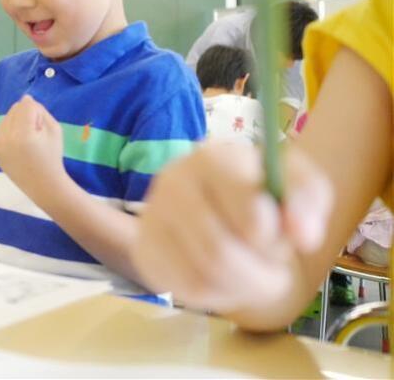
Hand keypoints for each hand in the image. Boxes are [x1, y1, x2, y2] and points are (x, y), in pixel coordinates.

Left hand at [0, 95, 66, 200]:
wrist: (42, 185)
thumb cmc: (52, 157)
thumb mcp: (55, 129)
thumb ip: (40, 110)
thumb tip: (25, 98)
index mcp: (23, 133)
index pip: (27, 105)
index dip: (38, 113)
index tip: (42, 129)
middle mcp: (5, 137)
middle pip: (15, 108)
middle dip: (26, 116)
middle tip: (35, 135)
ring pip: (7, 116)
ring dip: (17, 122)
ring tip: (27, 141)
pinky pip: (1, 127)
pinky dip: (10, 131)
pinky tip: (18, 145)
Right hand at [130, 140, 330, 312]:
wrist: (211, 201)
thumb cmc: (259, 191)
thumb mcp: (295, 184)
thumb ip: (306, 200)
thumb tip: (302, 235)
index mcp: (213, 157)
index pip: (248, 214)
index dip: (271, 238)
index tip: (281, 237)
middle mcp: (174, 181)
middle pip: (220, 252)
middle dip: (259, 273)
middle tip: (274, 268)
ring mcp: (153, 216)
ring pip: (204, 275)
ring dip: (243, 288)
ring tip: (256, 276)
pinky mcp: (145, 248)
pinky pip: (188, 290)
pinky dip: (219, 295)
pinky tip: (227, 279)